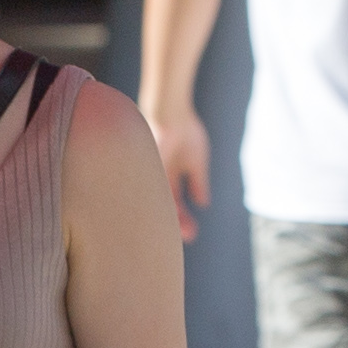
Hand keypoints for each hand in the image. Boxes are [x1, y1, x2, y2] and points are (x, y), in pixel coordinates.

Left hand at [150, 108, 211, 236]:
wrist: (170, 112)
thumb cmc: (184, 130)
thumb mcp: (196, 160)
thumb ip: (198, 181)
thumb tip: (204, 203)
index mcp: (169, 175)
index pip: (174, 203)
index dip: (183, 218)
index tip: (192, 231)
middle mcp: (156, 178)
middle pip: (164, 207)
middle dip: (177, 222)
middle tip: (190, 236)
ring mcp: (150, 175)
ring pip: (156, 204)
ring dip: (170, 217)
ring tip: (182, 231)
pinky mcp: (144, 171)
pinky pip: (150, 194)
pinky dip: (159, 206)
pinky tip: (168, 219)